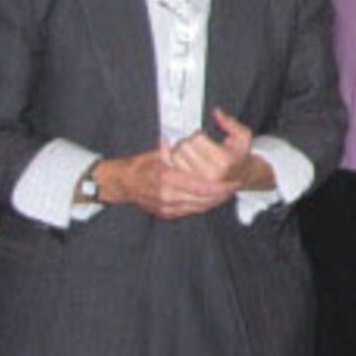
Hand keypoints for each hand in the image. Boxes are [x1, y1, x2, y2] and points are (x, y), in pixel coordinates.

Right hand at [105, 140, 240, 220]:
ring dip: (213, 202)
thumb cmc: (139, 165)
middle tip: (234, 188)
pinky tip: (211, 200)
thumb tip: (193, 141)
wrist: (120, 184)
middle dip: (220, 195)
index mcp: (167, 178)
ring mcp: (165, 207)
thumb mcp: (158, 154)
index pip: (201, 186)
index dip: (220, 187)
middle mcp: (167, 195)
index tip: (233, 183)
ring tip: (226, 194)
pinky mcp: (165, 213)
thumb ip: (176, 151)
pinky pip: (188, 211)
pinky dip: (201, 206)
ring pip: (197, 207)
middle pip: (202, 200)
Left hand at [168, 107, 256, 183]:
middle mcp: (209, 173)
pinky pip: (170, 168)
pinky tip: (170, 152)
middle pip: (184, 147)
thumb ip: (230, 122)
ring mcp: (197, 182)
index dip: (199, 134)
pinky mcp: (188, 185)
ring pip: (175, 157)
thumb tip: (217, 112)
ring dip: (179, 150)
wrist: (240, 176)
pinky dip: (167, 158)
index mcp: (223, 161)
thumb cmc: (239, 156)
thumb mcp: (243, 136)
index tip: (204, 136)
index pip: (198, 139)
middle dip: (188, 141)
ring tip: (190, 151)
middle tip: (197, 144)